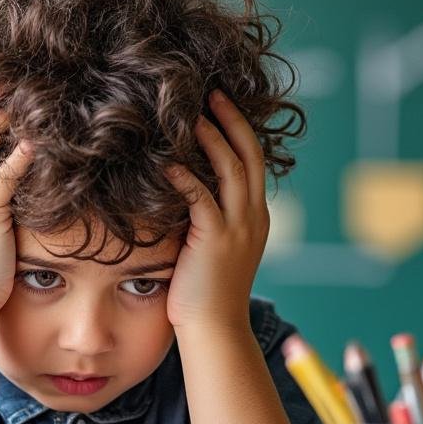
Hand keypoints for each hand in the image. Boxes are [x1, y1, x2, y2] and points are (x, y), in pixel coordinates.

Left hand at [162, 90, 269, 331]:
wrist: (215, 331)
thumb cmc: (205, 294)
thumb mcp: (213, 250)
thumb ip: (206, 221)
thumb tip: (182, 196)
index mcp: (255, 218)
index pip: (252, 163)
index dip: (238, 131)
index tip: (220, 106)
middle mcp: (253, 217)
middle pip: (248, 155)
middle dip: (231, 120)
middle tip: (212, 92)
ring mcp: (238, 228)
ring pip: (230, 169)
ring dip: (210, 138)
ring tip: (191, 114)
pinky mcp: (216, 240)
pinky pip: (202, 199)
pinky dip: (185, 177)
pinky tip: (167, 163)